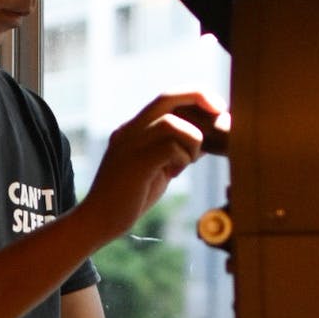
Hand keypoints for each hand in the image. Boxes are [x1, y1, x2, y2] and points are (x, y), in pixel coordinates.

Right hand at [83, 91, 227, 242]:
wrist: (98, 220)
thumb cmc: (128, 198)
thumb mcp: (154, 167)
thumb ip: (172, 150)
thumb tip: (205, 138)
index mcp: (133, 129)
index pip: (166, 98)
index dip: (194, 96)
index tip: (216, 109)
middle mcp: (129, 130)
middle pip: (167, 97)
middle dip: (200, 98)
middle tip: (221, 113)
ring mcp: (130, 145)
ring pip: (172, 123)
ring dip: (191, 141)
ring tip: (184, 164)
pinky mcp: (135, 163)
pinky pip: (170, 147)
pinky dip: (182, 158)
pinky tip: (173, 174)